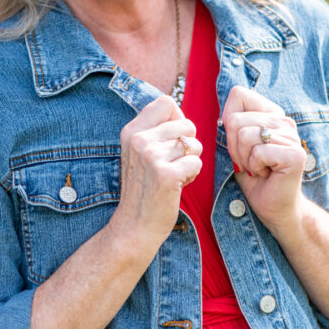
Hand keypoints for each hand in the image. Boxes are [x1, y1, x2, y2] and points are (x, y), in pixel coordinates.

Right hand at [111, 95, 202, 252]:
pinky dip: (192, 174)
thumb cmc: (144, 188)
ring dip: (191, 161)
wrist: (134, 225)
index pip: (166, 103)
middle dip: (188, 145)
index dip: (178, 119)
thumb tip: (180, 113)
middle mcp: (139, 139)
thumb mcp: (139, 152)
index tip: (172, 140)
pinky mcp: (165, 174)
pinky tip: (177, 185)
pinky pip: (197, 162)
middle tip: (173, 164)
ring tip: (174, 175)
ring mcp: (151, 156)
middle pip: (186, 124)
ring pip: (195, 144)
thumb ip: (154, 130)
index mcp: (132, 130)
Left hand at [221, 85, 305, 235]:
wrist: (273, 207)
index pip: (238, 94)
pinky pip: (258, 152)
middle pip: (236, 119)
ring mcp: (292, 137)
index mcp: (271, 114)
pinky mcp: (295, 154)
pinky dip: (253, 167)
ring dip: (243, 158)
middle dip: (233, 146)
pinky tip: (265, 174)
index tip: (238, 144)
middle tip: (248, 162)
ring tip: (256, 168)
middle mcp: (284, 121)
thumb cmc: (253, 177)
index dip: (228, 121)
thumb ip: (232, 124)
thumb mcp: (236, 146)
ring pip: (245, 135)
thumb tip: (222, 114)